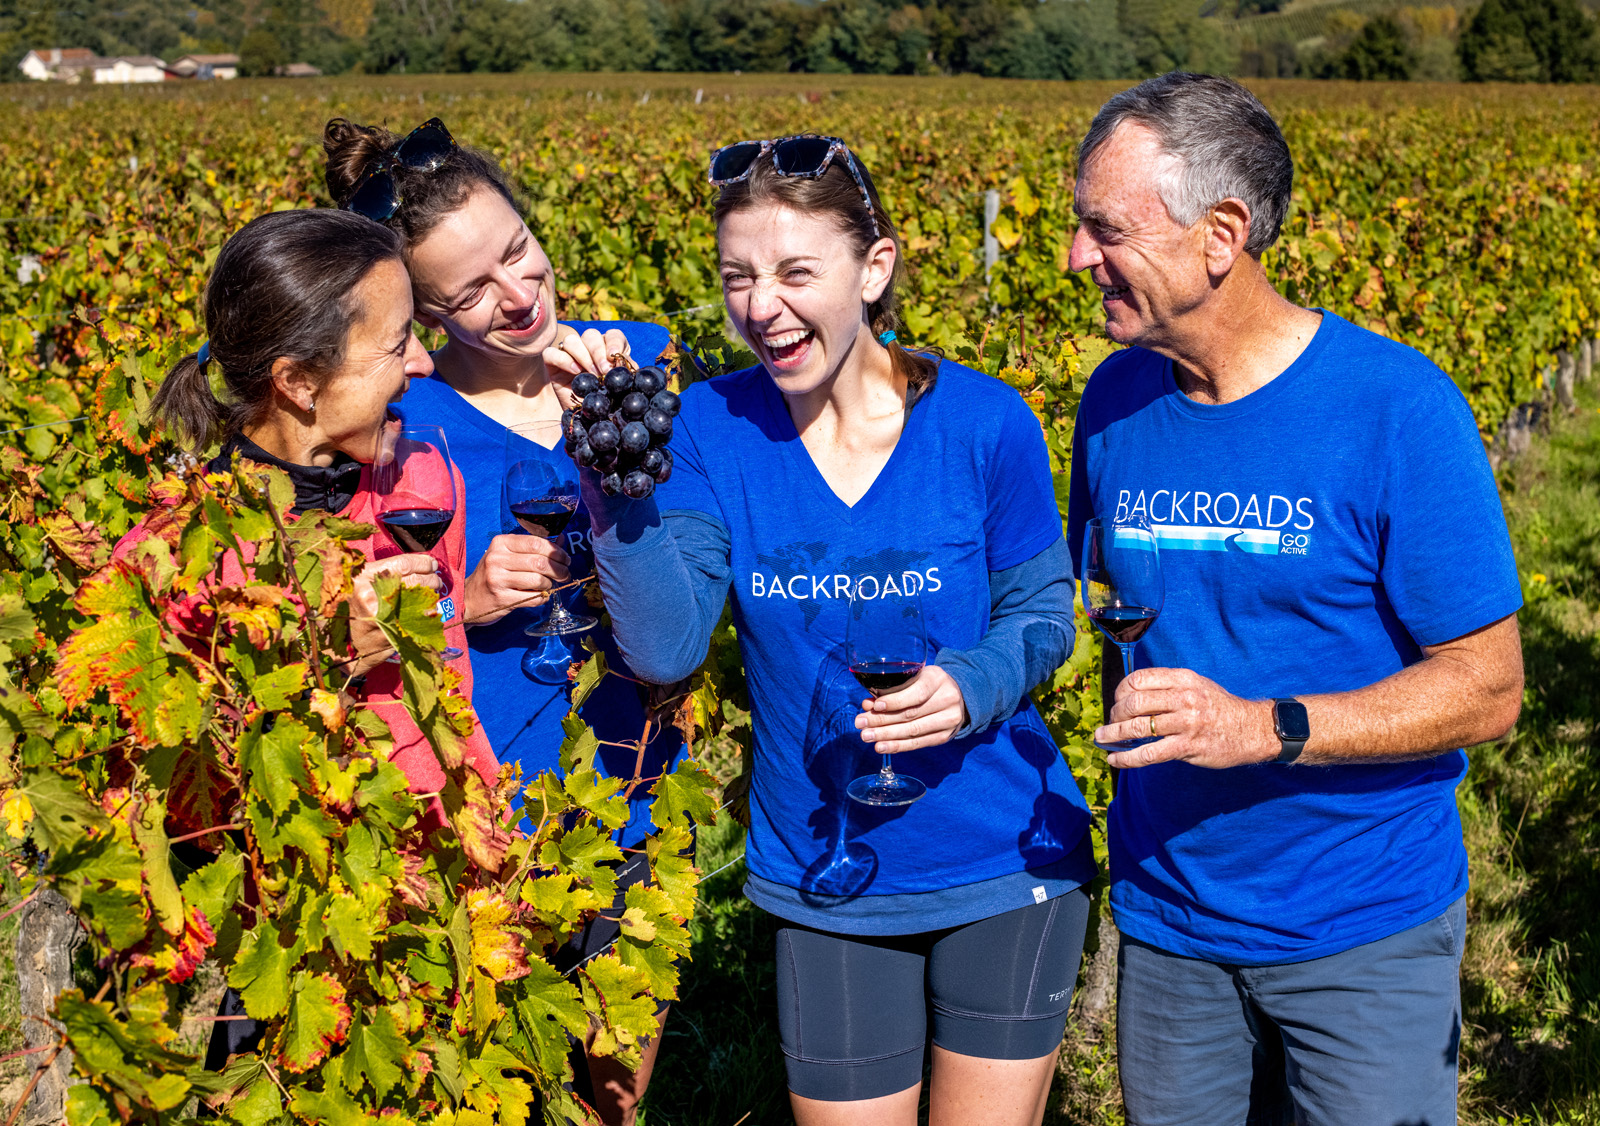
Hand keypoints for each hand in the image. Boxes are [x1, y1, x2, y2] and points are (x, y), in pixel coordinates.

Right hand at [348, 553, 443, 674]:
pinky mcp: (392, 631)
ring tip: (430, 594)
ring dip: (430, 595)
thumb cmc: (358, 610)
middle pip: (415, 580)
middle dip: (431, 579)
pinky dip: (428, 613)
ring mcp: (381, 614)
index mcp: (363, 577)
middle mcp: (370, 594)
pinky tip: (426, 611)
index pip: (403, 563)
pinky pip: (420, 618)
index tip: (432, 564)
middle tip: (435, 580)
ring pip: (420, 599)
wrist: (351, 645)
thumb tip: (420, 565)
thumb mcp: (364, 585)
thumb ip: (386, 573)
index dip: (423, 563)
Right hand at [462, 533, 570, 625]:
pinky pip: (533, 598)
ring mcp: (497, 579)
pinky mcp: (501, 598)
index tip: (565, 559)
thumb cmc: (493, 574)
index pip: (536, 543)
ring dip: (550, 584)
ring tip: (549, 585)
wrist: (468, 598)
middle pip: (540, 563)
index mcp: (500, 543)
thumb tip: (562, 540)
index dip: (556, 552)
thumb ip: (534, 547)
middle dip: (559, 570)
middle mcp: (497, 559)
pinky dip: (543, 597)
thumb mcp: (508, 555)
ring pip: (539, 580)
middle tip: (564, 574)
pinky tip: (540, 595)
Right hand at [542, 326, 630, 411]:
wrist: (590, 421)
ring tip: (591, 374)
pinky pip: (550, 353)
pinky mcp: (553, 364)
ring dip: (583, 355)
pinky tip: (575, 372)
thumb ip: (624, 373)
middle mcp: (589, 348)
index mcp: (609, 350)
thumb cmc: (608, 403)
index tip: (615, 356)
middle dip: (598, 352)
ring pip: (571, 340)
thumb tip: (623, 363)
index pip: (612, 335)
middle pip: (590, 335)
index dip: (614, 342)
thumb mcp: (621, 388)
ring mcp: (570, 354)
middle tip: (604, 371)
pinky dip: (562, 359)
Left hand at [853, 665, 968, 753]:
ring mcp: (949, 720)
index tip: (875, 706)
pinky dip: (897, 746)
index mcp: (937, 679)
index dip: (895, 701)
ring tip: (867, 737)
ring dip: (886, 735)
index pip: (917, 693)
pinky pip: (918, 743)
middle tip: (861, 724)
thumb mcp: (914, 678)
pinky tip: (882, 747)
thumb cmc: (927, 685)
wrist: (958, 696)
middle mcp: (947, 699)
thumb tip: (868, 705)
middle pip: (911, 714)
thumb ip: (892, 689)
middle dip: (882, 720)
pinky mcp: (945, 736)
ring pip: (913, 731)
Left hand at [1096, 667, 1276, 769]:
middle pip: (1134, 702)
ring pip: (1138, 728)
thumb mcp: (1196, 685)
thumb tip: (1131, 696)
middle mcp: (1183, 697)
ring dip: (1113, 735)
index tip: (1117, 701)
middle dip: (1115, 713)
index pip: (1139, 679)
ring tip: (1102, 739)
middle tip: (1110, 723)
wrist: (1252, 730)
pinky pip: (1149, 753)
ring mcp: (1186, 723)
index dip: (1120, 691)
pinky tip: (1115, 760)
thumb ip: (1168, 687)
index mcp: (1182, 679)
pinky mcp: (1188, 746)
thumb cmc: (1218, 708)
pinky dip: (1127, 758)